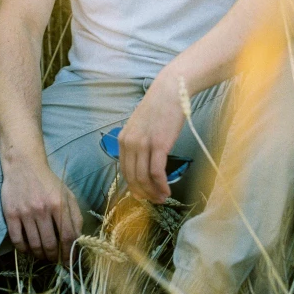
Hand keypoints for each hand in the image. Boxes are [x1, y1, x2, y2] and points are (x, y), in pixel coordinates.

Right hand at [1, 159, 82, 264]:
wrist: (24, 165)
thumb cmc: (48, 181)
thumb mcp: (67, 193)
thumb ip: (75, 215)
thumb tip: (78, 239)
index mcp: (59, 203)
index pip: (67, 237)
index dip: (69, 253)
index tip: (68, 262)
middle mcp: (42, 209)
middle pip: (50, 244)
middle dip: (54, 257)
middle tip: (54, 260)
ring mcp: (25, 212)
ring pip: (34, 245)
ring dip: (40, 255)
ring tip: (42, 255)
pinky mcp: (11, 214)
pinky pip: (17, 241)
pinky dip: (24, 250)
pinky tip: (28, 249)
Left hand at [118, 73, 185, 203]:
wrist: (170, 91)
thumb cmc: (158, 108)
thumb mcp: (140, 126)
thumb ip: (137, 144)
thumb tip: (142, 164)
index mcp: (122, 139)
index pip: (124, 171)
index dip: (133, 187)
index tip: (143, 195)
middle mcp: (129, 143)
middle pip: (132, 178)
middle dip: (143, 194)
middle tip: (154, 201)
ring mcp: (143, 144)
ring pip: (144, 178)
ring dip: (153, 192)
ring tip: (162, 198)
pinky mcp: (159, 145)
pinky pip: (157, 173)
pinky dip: (161, 185)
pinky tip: (167, 191)